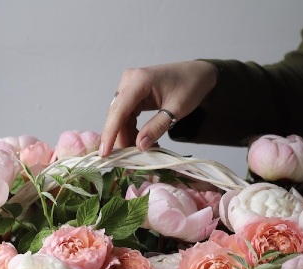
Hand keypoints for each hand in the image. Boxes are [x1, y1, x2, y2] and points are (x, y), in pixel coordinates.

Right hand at [99, 61, 216, 156]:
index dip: (110, 133)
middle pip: (117, 116)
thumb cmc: (190, 86)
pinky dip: (133, 132)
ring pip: (120, 119)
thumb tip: (140, 147)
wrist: (198, 74)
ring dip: (128, 137)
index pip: (119, 110)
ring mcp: (129, 88)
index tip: (105, 153)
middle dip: (120, 139)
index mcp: (139, 80)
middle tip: (127, 161)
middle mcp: (129, 82)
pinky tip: (143, 142)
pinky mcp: (133, 96)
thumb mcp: (176, 109)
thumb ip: (157, 127)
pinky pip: (127, 117)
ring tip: (141, 153)